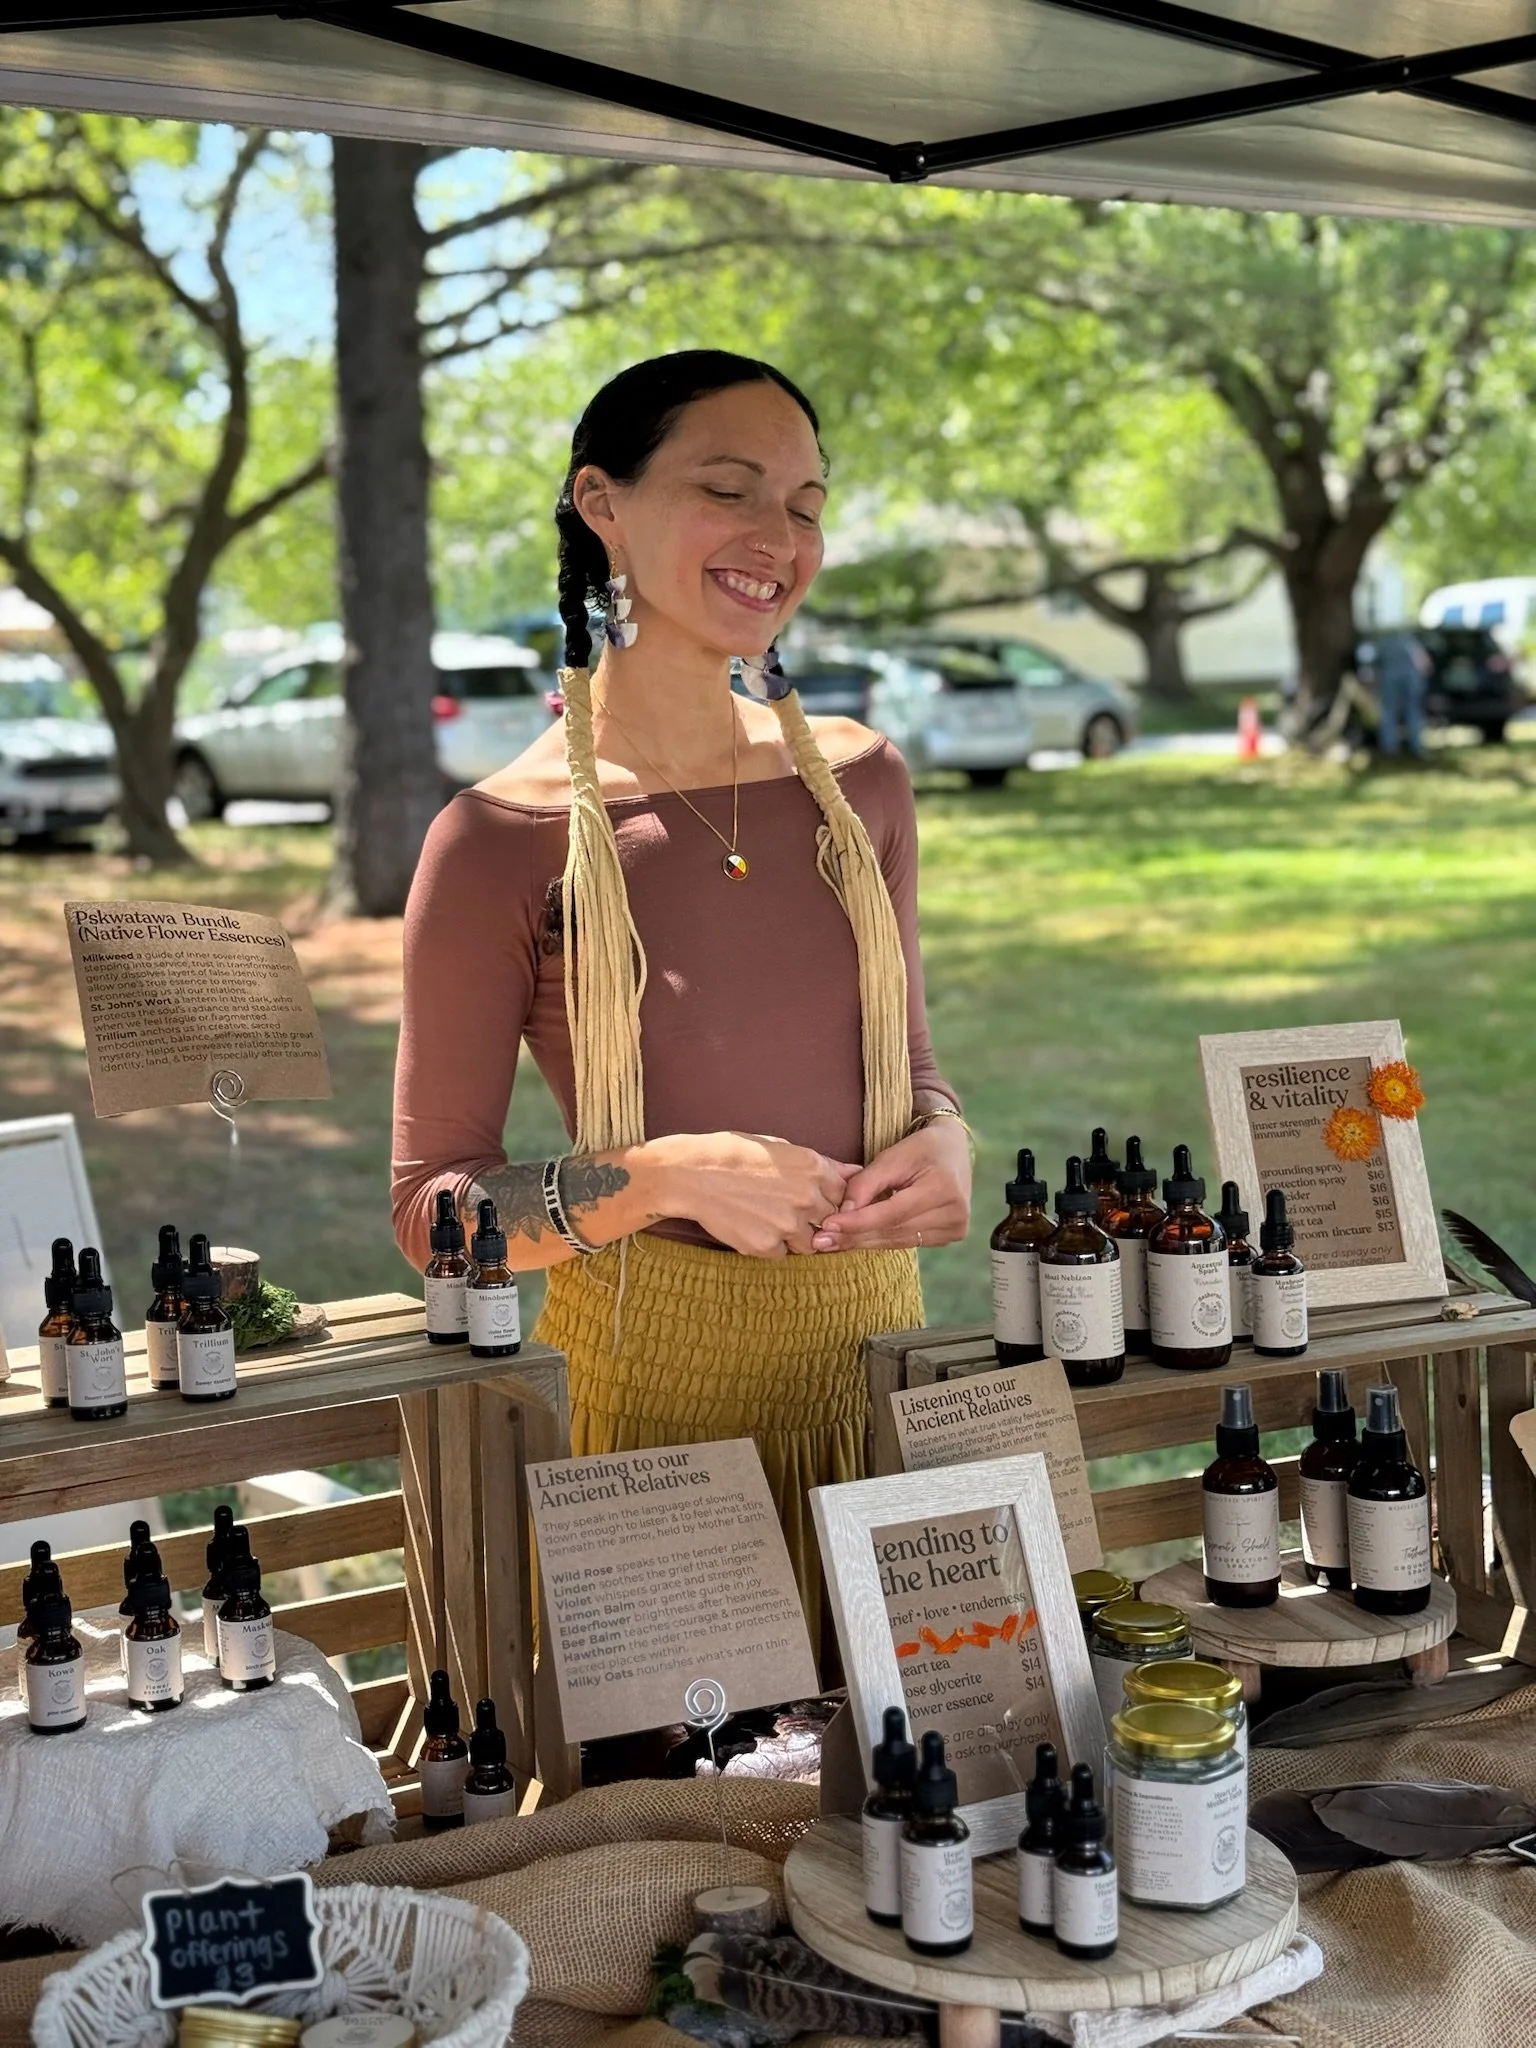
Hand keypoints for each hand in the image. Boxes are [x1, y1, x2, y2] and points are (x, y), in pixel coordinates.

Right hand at [643, 1131, 857, 1258]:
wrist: (692, 1174)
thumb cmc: (733, 1154)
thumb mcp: (780, 1147)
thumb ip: (820, 1164)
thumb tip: (853, 1172)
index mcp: (814, 1168)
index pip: (844, 1194)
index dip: (828, 1197)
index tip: (811, 1197)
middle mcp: (807, 1198)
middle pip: (830, 1220)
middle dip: (814, 1218)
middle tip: (786, 1209)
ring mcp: (788, 1225)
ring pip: (810, 1243)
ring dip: (796, 1236)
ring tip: (768, 1219)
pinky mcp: (767, 1246)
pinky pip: (782, 1254)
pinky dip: (771, 1246)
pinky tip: (752, 1227)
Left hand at [810, 1120, 971, 1252]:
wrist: (953, 1149)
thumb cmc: (920, 1148)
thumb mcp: (891, 1157)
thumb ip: (865, 1184)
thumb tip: (841, 1213)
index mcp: (942, 1188)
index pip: (892, 1213)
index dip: (858, 1222)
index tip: (827, 1225)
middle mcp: (954, 1212)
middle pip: (893, 1231)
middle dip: (854, 1236)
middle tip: (820, 1242)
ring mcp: (955, 1227)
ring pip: (898, 1241)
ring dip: (863, 1242)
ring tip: (831, 1244)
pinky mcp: (950, 1235)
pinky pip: (907, 1242)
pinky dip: (880, 1240)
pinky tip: (856, 1240)